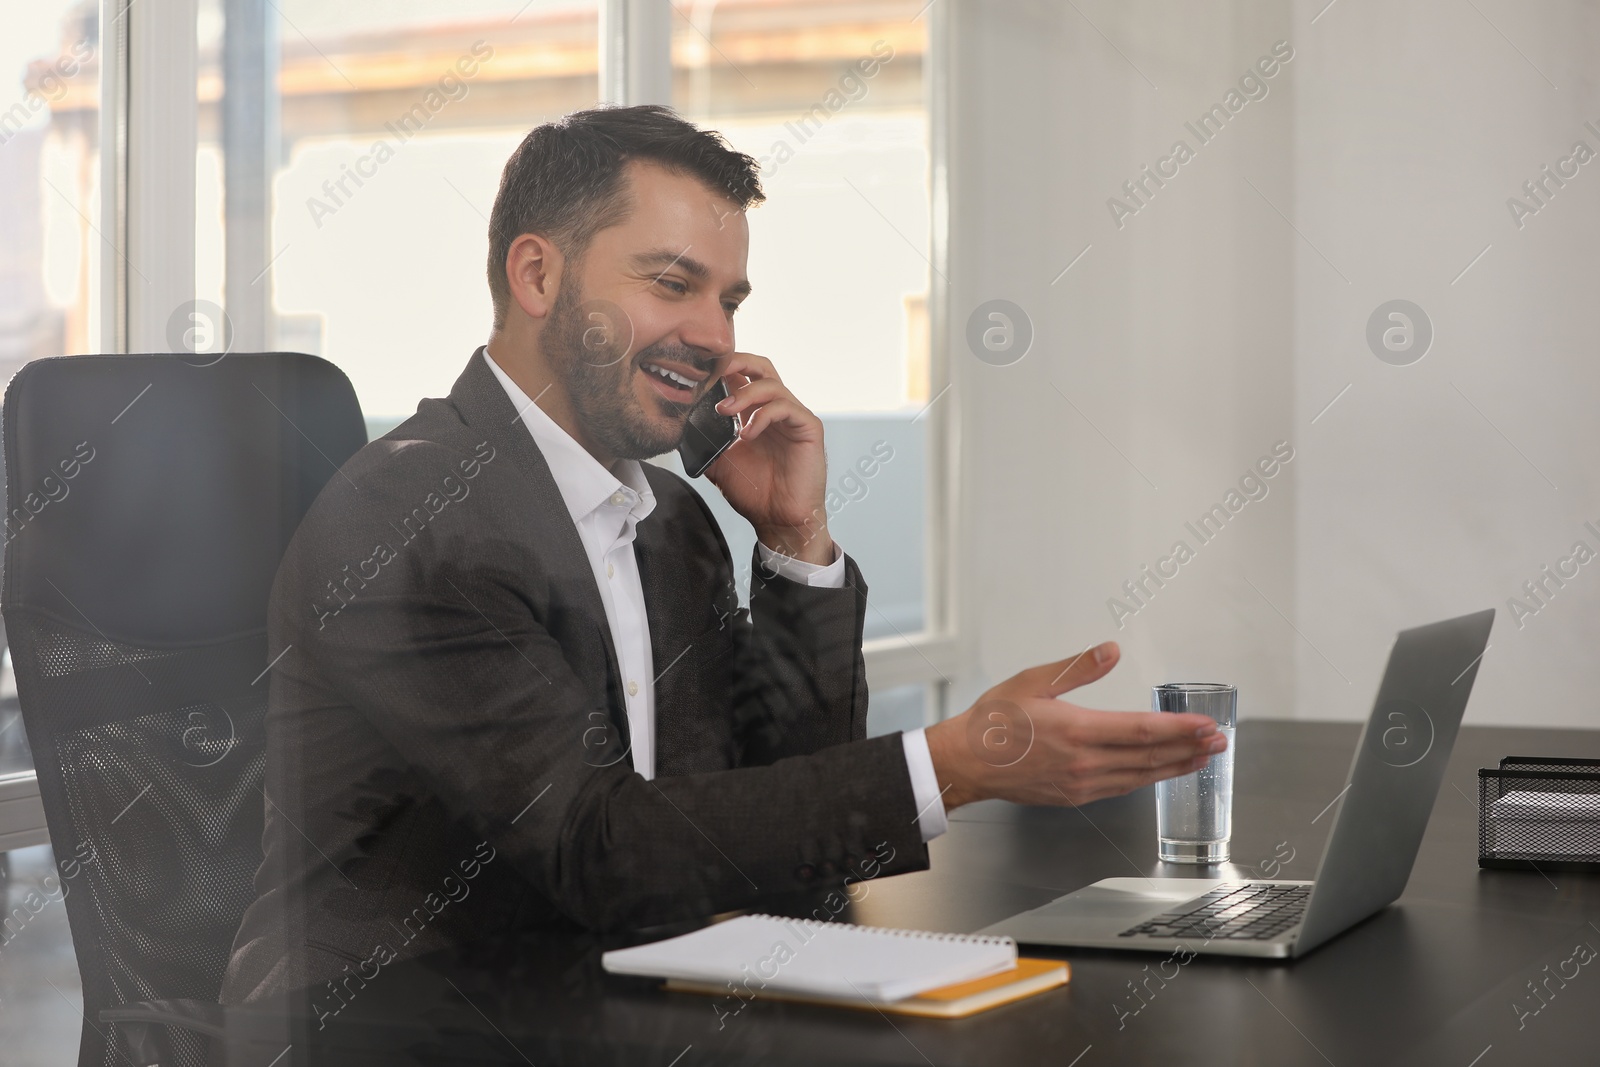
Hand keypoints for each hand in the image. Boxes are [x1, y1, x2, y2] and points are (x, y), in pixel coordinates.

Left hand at [704, 352, 832, 564]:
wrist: (778, 520)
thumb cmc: (755, 493)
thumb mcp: (719, 463)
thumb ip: (705, 441)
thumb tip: (680, 427)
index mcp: (754, 413)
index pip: (742, 375)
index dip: (722, 368)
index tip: (699, 374)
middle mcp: (775, 410)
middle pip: (761, 366)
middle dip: (737, 361)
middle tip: (714, 373)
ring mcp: (793, 417)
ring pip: (771, 384)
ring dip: (744, 394)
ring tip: (724, 411)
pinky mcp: (808, 427)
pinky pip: (786, 407)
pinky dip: (763, 415)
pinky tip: (747, 434)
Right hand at [924, 642, 1226, 809]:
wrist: (966, 762)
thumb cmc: (994, 722)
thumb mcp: (1033, 681)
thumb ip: (1078, 667)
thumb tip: (1112, 650)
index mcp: (1078, 731)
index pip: (1143, 731)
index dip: (1180, 729)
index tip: (1206, 725)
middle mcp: (1085, 762)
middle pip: (1150, 758)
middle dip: (1190, 749)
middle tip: (1219, 742)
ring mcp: (1081, 784)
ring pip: (1140, 778)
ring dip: (1174, 768)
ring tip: (1200, 759)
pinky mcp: (1074, 796)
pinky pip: (1120, 788)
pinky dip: (1145, 779)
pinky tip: (1157, 772)